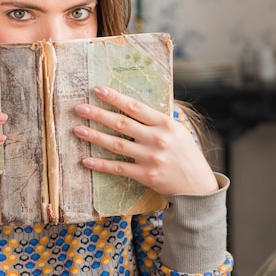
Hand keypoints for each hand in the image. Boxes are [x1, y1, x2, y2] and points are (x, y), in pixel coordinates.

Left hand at [73, 86, 217, 195]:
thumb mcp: (176, 131)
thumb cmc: (185, 154)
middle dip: (98, 114)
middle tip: (79, 108)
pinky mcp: (146, 175)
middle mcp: (157, 139)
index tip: (98, 89)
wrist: (198, 185)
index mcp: (165, 123)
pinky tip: (86, 160)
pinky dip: (101, 165)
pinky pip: (119, 168)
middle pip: (121, 123)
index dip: (115, 97)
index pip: (135, 107)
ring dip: (94, 136)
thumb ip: (155, 120)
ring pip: (117, 145)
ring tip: (77, 129)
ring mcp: (151, 158)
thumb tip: (130, 106)